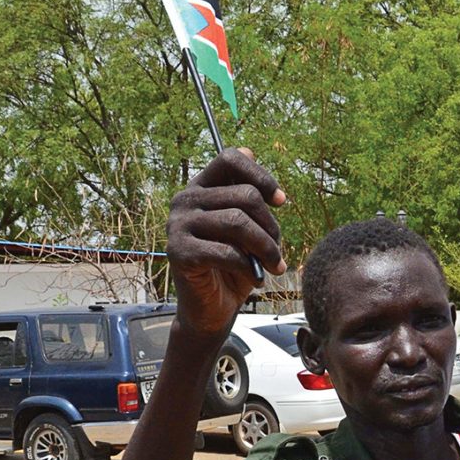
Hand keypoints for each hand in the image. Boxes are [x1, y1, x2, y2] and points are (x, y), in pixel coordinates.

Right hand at [166, 149, 287, 337]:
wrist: (211, 309)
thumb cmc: (233, 266)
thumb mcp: (247, 228)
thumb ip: (247, 196)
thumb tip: (250, 151)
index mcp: (201, 187)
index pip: (230, 158)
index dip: (261, 176)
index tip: (281, 201)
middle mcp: (185, 200)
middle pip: (245, 195)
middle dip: (271, 225)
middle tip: (277, 251)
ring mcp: (178, 225)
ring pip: (239, 222)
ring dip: (267, 248)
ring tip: (273, 265)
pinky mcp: (179, 252)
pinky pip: (227, 252)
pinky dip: (249, 268)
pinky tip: (256, 280)